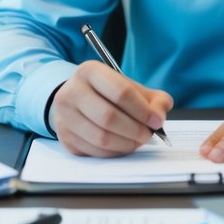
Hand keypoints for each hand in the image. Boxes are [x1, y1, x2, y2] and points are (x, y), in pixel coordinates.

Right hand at [50, 61, 172, 156]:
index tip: (157, 121)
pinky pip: (93, 151)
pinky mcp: (64, 136)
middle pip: (109, 117)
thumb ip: (153, 99)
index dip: (143, 110)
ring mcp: (64, 115)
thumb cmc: (109, 93)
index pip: (121, 92)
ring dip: (126, 144)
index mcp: (90, 71)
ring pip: (101, 137)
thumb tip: (159, 116)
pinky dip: (114, 152)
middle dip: (135, 130)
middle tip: (148, 135)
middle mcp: (71, 91)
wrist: (78, 98)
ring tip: (138, 141)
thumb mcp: (131, 88)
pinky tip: (123, 145)